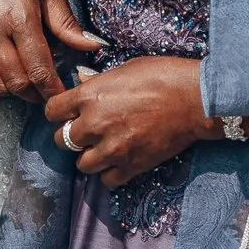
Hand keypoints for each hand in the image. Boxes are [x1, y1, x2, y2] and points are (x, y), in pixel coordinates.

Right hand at [0, 0, 99, 100]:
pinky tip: (20, 69)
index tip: (66, 95)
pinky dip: (5, 79)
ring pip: (0, 84)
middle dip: (38, 96)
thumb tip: (93, 46)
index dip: (54, 89)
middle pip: (18, 84)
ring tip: (38, 84)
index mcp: (19, 18)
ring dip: (21, 90)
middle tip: (54, 93)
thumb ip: (67, 22)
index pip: (39, 69)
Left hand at [43, 57, 212, 187]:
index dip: (57, 112)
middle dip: (70, 136)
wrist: (196, 99)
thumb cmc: (163, 75)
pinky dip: (109, 174)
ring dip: (88, 157)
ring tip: (101, 148)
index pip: (52, 110)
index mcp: (90, 96)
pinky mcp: (132, 166)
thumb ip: (98, 82)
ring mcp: (113, 148)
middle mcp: (95, 124)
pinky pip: (107, 180)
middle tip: (84, 132)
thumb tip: (83, 81)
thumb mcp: (124, 68)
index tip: (65, 112)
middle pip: (62, 140)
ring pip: (81, 164)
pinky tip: (118, 161)